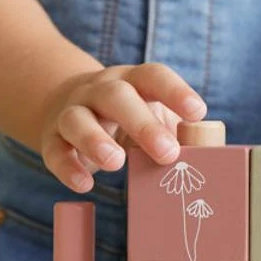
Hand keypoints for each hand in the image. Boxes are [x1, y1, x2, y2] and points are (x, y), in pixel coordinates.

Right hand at [40, 63, 206, 192]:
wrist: (67, 106)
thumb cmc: (129, 117)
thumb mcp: (154, 117)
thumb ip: (178, 134)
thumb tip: (209, 159)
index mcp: (133, 82)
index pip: (153, 76)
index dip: (175, 91)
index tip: (197, 112)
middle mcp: (100, 90)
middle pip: (117, 97)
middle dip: (143, 124)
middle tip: (168, 153)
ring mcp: (72, 111)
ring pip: (78, 119)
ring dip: (96, 140)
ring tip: (116, 163)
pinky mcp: (51, 137)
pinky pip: (55, 150)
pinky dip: (67, 167)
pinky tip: (84, 184)